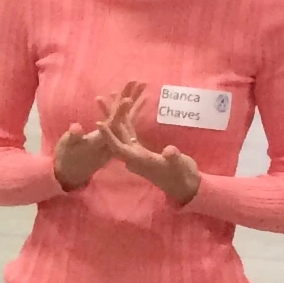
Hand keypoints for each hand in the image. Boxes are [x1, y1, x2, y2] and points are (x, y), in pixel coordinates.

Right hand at [53, 82, 144, 190]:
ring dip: (131, 101)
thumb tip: (75, 127)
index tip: (128, 99)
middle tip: (140, 82)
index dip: (120, 112)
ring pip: (125, 117)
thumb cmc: (67, 158)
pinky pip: (120, 121)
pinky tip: (130, 99)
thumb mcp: (67, 147)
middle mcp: (111, 138)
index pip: (113, 124)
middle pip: (124, 117)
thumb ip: (73, 137)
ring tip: (139, 85)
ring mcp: (112, 138)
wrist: (71, 172)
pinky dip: (125, 109)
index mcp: (101, 141)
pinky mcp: (110, 137)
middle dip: (131, 99)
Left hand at [102, 89, 203, 207]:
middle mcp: (132, 155)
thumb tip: (169, 150)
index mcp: (138, 160)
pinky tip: (125, 106)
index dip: (109, 137)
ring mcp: (135, 151)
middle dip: (108, 117)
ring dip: (115, 115)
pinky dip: (127, 118)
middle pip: (116, 135)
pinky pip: (130, 131)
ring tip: (109, 97)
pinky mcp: (141, 148)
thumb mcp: (179, 167)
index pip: (119, 148)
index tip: (99, 123)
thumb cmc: (181, 177)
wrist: (184, 184)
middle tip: (100, 99)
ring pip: (122, 131)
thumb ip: (173, 158)